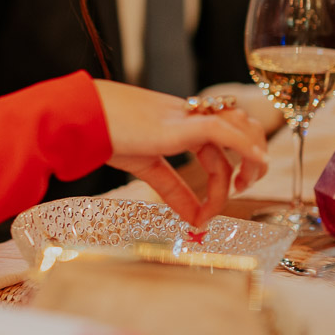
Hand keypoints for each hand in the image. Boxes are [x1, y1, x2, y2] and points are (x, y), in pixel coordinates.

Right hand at [93, 80, 268, 226]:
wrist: (81, 116)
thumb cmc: (101, 133)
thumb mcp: (143, 165)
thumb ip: (170, 189)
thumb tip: (192, 219)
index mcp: (176, 121)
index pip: (215, 140)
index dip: (223, 176)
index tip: (207, 213)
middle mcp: (186, 115)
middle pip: (237, 128)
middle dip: (250, 157)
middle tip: (242, 188)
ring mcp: (184, 117)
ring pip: (237, 128)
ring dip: (250, 157)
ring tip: (241, 187)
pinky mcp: (178, 125)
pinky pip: (223, 131)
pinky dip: (244, 147)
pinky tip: (254, 163)